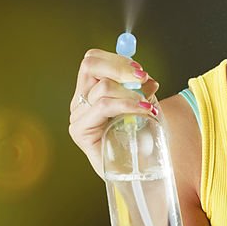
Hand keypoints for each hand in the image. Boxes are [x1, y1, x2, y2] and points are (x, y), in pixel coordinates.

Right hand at [69, 49, 159, 178]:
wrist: (138, 166)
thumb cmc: (141, 133)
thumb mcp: (143, 102)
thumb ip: (141, 87)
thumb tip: (145, 78)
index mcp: (91, 88)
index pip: (93, 59)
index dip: (117, 59)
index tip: (141, 71)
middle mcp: (80, 99)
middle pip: (91, 65)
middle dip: (120, 68)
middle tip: (143, 78)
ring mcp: (78, 115)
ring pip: (103, 88)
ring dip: (131, 93)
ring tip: (148, 106)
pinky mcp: (80, 131)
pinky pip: (104, 107)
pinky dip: (127, 105)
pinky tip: (145, 112)